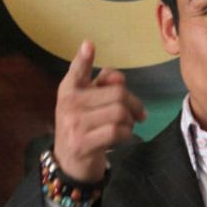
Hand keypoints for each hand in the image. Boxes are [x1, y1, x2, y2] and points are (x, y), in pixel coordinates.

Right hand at [53, 40, 145, 181]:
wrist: (70, 162)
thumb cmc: (84, 126)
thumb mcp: (89, 103)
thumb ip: (103, 85)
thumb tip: (119, 78)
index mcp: (69, 90)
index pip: (77, 71)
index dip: (83, 58)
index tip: (89, 45)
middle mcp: (68, 103)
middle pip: (117, 94)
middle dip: (134, 104)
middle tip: (138, 114)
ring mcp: (73, 124)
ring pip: (119, 113)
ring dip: (130, 121)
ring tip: (126, 126)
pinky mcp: (82, 143)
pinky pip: (116, 131)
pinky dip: (126, 134)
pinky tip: (121, 136)